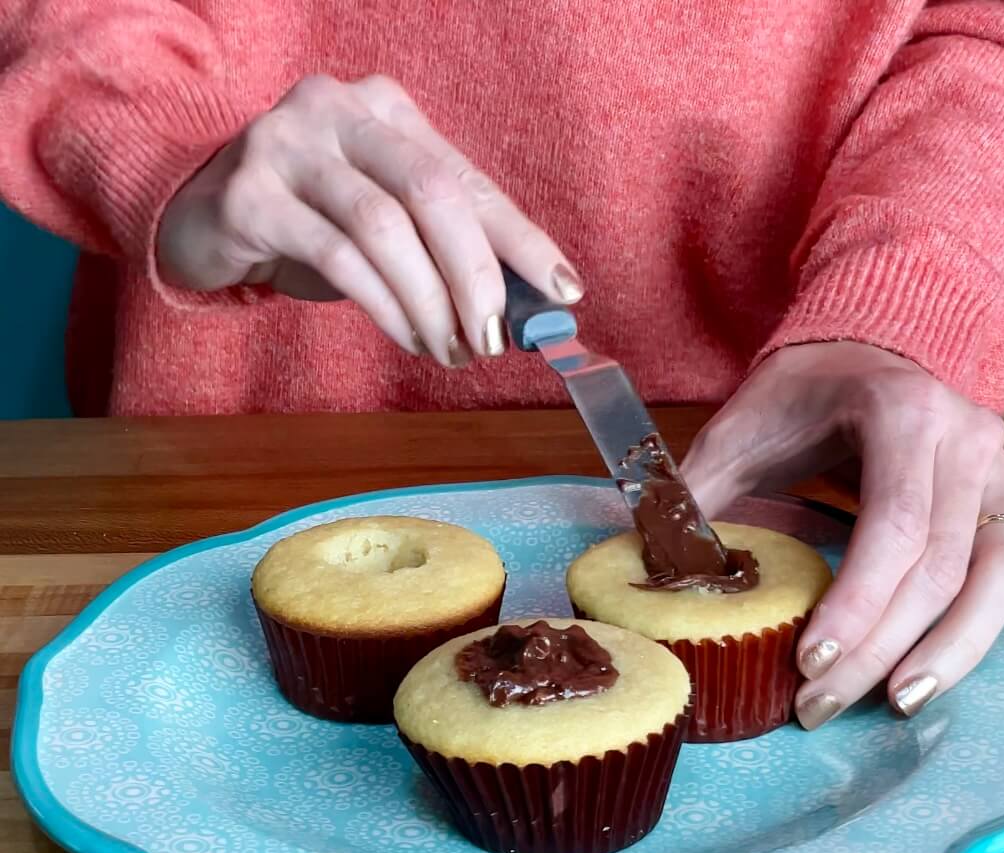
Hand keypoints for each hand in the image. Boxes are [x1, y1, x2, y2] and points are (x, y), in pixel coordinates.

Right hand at [157, 74, 582, 365]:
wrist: (199, 216)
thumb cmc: (309, 223)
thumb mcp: (382, 223)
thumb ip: (441, 246)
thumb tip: (516, 308)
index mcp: (387, 110)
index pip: (469, 178)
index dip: (522, 239)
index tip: (565, 291)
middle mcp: (340, 110)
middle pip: (432, 192)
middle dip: (476, 276)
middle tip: (496, 339)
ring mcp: (290, 145)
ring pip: (385, 228)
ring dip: (430, 302)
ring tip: (451, 352)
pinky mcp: (250, 194)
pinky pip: (338, 257)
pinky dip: (385, 307)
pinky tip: (408, 339)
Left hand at [682, 341, 1003, 727]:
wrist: (881, 326)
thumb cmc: (810, 378)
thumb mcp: (748, 419)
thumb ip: (700, 484)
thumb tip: (649, 554)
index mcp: (905, 416)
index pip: (894, 529)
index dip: (857, 604)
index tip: (809, 662)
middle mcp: (970, 445)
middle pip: (941, 568)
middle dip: (882, 647)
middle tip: (822, 706)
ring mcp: (1001, 475)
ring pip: (1003, 576)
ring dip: (962, 649)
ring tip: (905, 703)